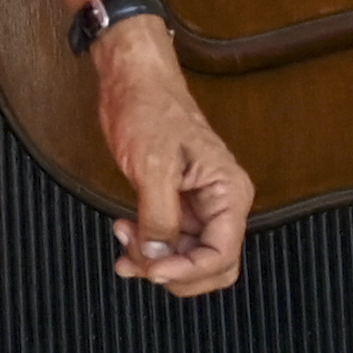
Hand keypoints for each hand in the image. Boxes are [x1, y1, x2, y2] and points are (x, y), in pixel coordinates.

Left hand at [93, 23, 253, 295]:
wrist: (132, 82)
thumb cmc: (149, 110)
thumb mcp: (153, 166)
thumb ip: (159, 216)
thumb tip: (158, 255)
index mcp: (229, 193)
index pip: (223, 254)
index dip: (188, 270)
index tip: (154, 270)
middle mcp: (221, 203)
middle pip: (212, 265)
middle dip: (174, 270)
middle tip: (138, 262)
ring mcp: (198, 205)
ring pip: (187, 256)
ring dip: (156, 259)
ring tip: (123, 245)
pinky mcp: (175, 202)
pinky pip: (169, 239)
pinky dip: (147, 245)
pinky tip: (124, 235)